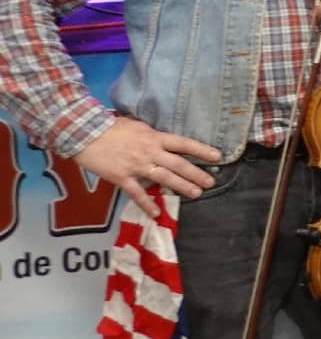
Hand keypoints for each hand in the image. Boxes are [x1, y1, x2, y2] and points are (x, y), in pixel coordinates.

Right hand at [74, 118, 220, 216]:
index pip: (183, 143)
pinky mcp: (122, 178)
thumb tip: (163, 140)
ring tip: (196, 194)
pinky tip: (156, 213)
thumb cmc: (110, 127)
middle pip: (178, 164)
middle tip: (211, 182)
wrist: (84, 133)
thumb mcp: (137, 125)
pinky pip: (137, 193)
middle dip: (197, 174)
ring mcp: (136, 166)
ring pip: (164, 178)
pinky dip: (147, 204)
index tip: (217, 157)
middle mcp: (150, 152)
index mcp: (154, 137)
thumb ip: (151, 135)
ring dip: (182, 187)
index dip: (202, 150)